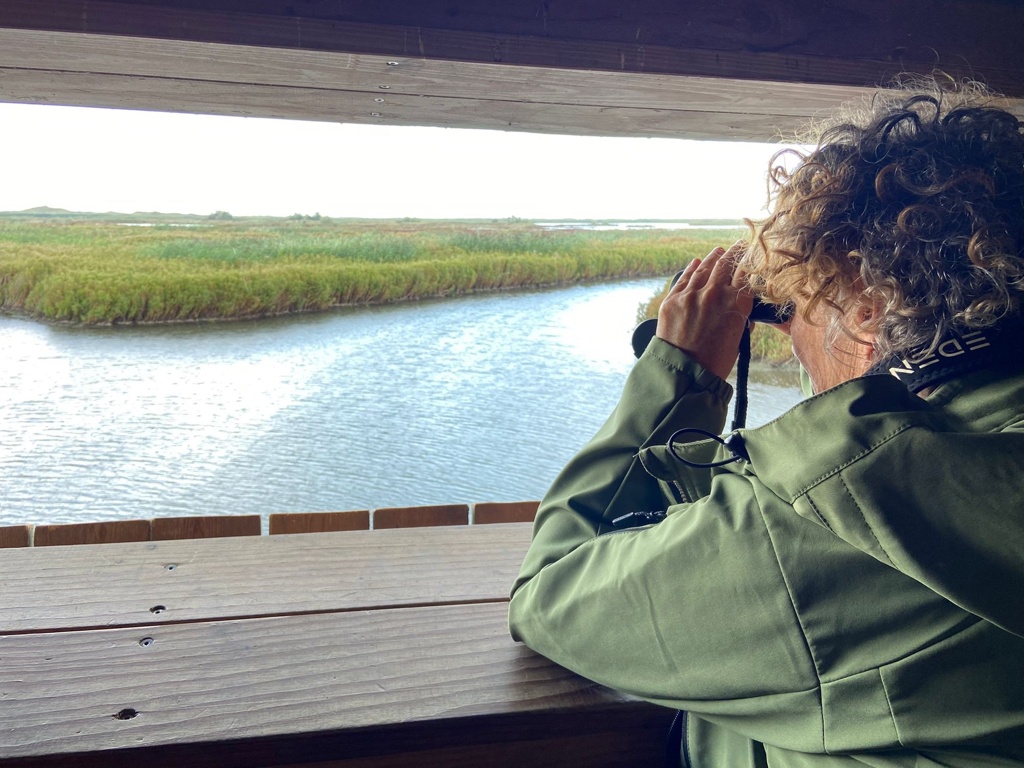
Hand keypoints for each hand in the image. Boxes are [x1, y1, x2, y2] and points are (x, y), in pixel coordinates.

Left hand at [655, 243, 753, 379]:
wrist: (685, 373)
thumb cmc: (715, 361)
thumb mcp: (738, 338)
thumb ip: (740, 317)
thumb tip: (740, 308)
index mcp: (737, 303)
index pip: (745, 271)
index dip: (749, 260)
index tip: (751, 253)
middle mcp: (715, 293)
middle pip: (725, 264)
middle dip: (733, 254)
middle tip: (737, 247)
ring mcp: (691, 295)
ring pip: (704, 267)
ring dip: (713, 258)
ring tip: (718, 252)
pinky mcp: (672, 300)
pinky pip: (684, 278)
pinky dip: (692, 269)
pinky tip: (696, 263)